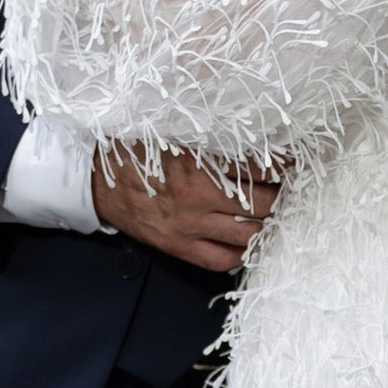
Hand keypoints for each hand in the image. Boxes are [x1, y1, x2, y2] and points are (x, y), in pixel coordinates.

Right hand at [93, 147, 278, 274]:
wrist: (94, 178)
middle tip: (289, 190)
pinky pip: (220, 259)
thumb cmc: (133, 149)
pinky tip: (246, 242)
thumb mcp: (173, 129)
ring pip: (248, 235)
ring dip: (265, 225)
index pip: (261, 166)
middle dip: (281, 197)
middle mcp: (197, 195)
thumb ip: (211, 131)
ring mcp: (188, 225)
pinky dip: (240, 253)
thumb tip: (250, 127)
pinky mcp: (176, 245)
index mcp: (199, 159)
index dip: (284, 165)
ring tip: (271, 214)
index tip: (293, 163)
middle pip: (262, 204)